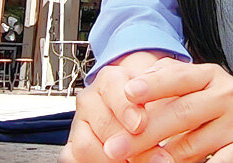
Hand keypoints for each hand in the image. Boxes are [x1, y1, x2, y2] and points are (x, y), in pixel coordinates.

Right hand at [59, 50, 174, 161]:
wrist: (140, 106)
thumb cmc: (152, 99)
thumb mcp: (159, 96)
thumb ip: (159, 110)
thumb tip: (155, 134)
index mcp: (111, 79)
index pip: (112, 88)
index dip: (126, 108)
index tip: (140, 125)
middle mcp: (90, 98)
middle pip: (102, 124)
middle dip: (128, 144)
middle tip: (154, 158)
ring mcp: (79, 123)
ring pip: (85, 146)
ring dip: (112, 160)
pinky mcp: (73, 145)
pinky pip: (74, 158)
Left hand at [106, 57, 232, 162]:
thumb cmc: (225, 104)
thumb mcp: (202, 83)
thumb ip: (169, 78)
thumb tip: (133, 84)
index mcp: (211, 76)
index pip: (180, 77)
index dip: (154, 85)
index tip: (128, 93)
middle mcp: (227, 96)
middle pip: (182, 113)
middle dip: (145, 132)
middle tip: (115, 147)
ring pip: (193, 145)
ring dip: (161, 158)